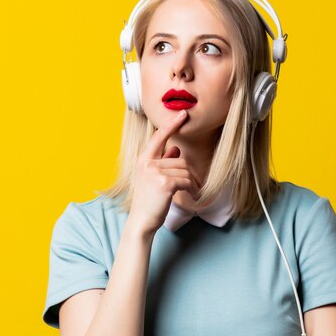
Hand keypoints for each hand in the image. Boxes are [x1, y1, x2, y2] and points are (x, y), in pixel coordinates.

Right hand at [128, 110, 201, 234]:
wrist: (142, 221)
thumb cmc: (149, 201)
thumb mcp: (153, 178)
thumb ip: (163, 161)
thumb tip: (176, 148)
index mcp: (144, 159)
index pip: (159, 137)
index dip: (172, 124)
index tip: (183, 114)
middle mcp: (147, 163)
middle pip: (180, 160)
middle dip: (190, 174)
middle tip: (194, 186)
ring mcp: (155, 172)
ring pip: (186, 171)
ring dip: (193, 183)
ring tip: (192, 192)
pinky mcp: (165, 183)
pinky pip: (187, 181)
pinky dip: (193, 189)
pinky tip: (192, 196)